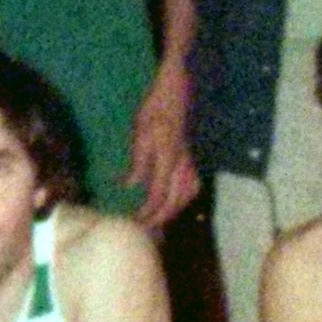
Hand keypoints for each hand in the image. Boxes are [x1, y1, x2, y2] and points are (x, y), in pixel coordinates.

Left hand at [124, 58, 197, 226]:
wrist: (177, 92)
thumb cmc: (154, 109)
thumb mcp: (140, 134)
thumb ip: (138, 163)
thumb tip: (129, 186)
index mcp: (168, 160)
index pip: (158, 196)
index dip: (147, 212)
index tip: (134, 222)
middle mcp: (183, 165)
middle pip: (174, 202)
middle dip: (159, 218)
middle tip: (144, 228)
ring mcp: (191, 163)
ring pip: (186, 197)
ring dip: (172, 211)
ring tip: (157, 219)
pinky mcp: (193, 159)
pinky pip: (192, 186)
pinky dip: (183, 199)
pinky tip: (173, 202)